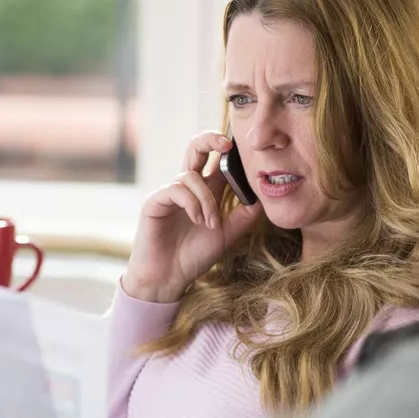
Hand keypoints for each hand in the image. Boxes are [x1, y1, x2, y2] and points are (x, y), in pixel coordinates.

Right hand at [123, 131, 262, 302]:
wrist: (169, 278)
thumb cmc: (194, 256)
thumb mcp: (228, 234)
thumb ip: (244, 215)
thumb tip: (264, 196)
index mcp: (204, 191)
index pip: (215, 160)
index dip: (228, 150)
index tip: (245, 149)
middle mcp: (186, 188)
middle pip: (195, 149)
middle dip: (210, 139)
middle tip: (228, 144)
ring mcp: (168, 194)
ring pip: (189, 175)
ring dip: (207, 199)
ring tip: (211, 223)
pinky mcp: (154, 202)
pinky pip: (176, 190)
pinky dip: (192, 203)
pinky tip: (197, 220)